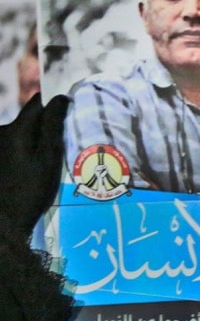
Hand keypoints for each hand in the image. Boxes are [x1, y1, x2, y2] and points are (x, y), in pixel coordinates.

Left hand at [0, 94, 69, 236]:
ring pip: (21, 134)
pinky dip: (25, 153)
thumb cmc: (31, 191)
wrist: (5, 221)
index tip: (71, 113)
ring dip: (34, 141)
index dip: (55, 105)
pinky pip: (14, 147)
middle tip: (63, 143)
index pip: (38, 103)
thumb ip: (53, 127)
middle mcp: (1, 133)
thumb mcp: (49, 159)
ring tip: (48, 161)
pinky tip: (31, 171)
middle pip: (29, 119)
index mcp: (16, 130)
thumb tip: (60, 99)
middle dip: (45, 126)